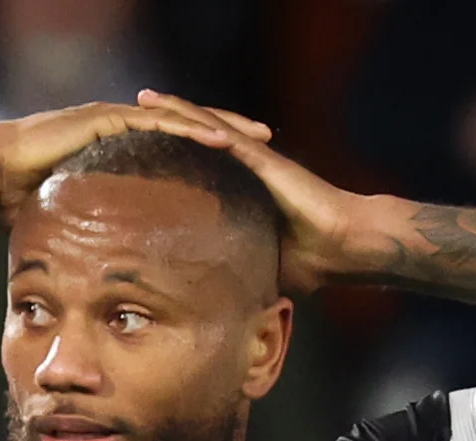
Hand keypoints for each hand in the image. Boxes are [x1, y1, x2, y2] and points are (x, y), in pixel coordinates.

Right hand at [0, 101, 272, 224]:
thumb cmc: (21, 202)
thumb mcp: (75, 222)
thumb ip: (97, 237)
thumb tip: (110, 276)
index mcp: (122, 150)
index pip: (177, 150)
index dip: (212, 158)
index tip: (247, 171)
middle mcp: (124, 129)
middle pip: (189, 129)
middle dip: (230, 137)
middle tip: (268, 147)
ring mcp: (116, 119)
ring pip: (181, 120)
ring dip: (221, 129)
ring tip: (258, 140)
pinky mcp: (106, 119)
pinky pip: (158, 124)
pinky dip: (191, 130)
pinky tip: (221, 140)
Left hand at [136, 90, 362, 294]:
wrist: (345, 246)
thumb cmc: (312, 262)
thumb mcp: (257, 268)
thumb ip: (231, 275)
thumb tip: (206, 308)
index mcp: (244, 188)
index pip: (200, 167)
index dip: (171, 156)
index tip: (142, 151)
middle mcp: (247, 166)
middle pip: (198, 137)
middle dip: (165, 125)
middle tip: (130, 113)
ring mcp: (254, 157)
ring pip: (205, 125)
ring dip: (172, 110)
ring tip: (141, 98)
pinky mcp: (261, 157)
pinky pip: (219, 131)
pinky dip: (193, 117)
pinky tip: (169, 107)